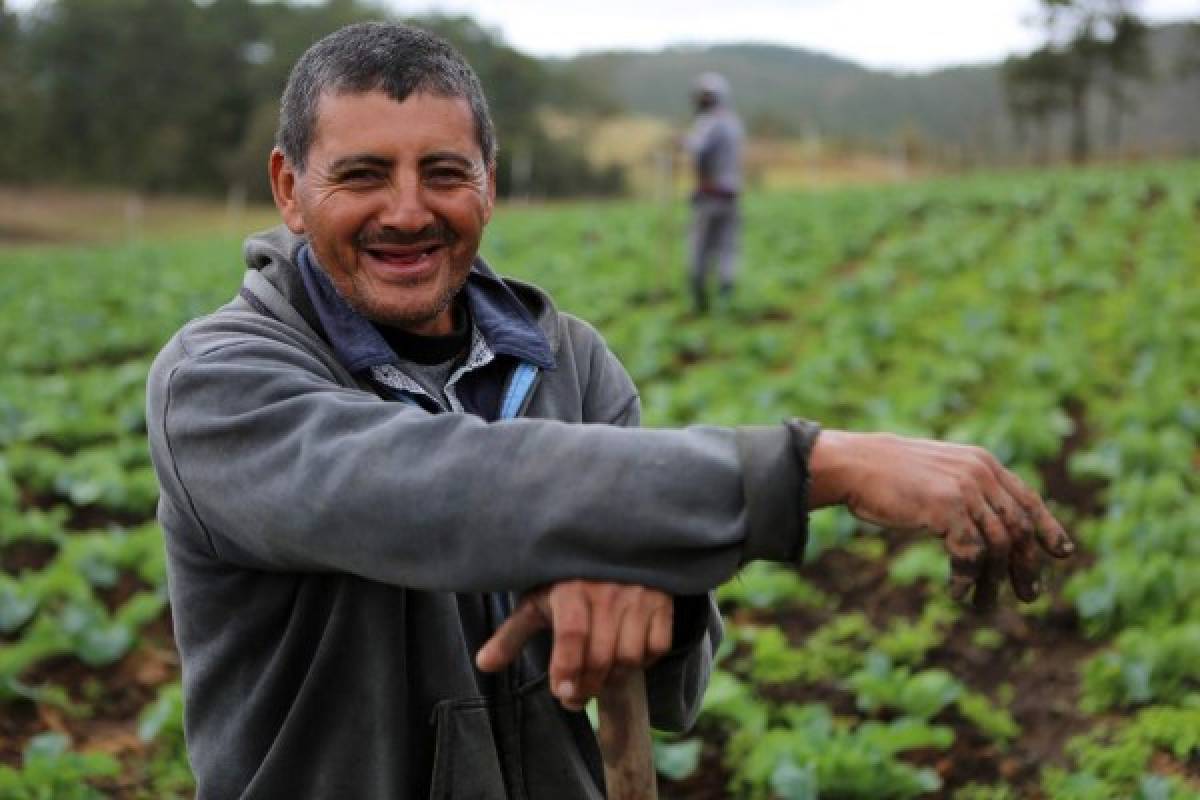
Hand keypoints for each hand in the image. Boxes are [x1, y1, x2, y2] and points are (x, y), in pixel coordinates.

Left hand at [475, 581, 672, 710]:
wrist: (611, 541)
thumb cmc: (567, 578)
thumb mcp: (537, 600)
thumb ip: (512, 634)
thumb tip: (484, 665)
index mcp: (570, 588)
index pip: (572, 634)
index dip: (566, 667)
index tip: (560, 692)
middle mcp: (607, 590)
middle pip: (601, 654)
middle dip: (586, 686)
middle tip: (573, 700)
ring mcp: (638, 595)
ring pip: (630, 655)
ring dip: (613, 678)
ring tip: (598, 681)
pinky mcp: (662, 600)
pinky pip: (657, 646)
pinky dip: (643, 662)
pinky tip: (626, 660)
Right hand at [809, 430, 1074, 608]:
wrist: (856, 464)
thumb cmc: (888, 474)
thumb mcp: (937, 475)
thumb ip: (966, 490)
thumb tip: (987, 525)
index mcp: (982, 462)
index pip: (1028, 498)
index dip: (1049, 527)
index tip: (1062, 553)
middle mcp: (980, 473)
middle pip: (1019, 527)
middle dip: (1026, 565)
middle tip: (1029, 595)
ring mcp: (964, 489)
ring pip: (998, 545)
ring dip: (994, 581)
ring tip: (984, 605)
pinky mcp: (946, 507)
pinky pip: (969, 552)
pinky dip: (967, 577)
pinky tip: (958, 593)